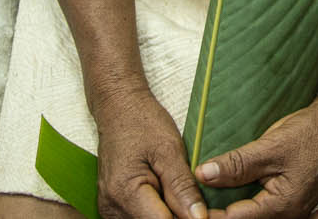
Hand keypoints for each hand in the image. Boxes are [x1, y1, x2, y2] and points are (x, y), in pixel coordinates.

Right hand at [95, 85, 208, 218]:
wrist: (118, 109)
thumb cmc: (143, 122)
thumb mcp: (169, 149)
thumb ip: (182, 186)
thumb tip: (199, 218)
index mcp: (124, 193)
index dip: (189, 218)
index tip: (208, 211)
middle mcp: (112, 208)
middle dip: (180, 217)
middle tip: (202, 204)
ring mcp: (110, 210)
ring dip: (170, 215)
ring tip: (187, 198)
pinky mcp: (113, 208)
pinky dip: (158, 213)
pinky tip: (171, 200)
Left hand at [197, 95, 317, 217]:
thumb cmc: (314, 133)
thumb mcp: (272, 146)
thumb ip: (237, 164)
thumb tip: (202, 174)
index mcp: (280, 208)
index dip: (204, 212)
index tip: (183, 202)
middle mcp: (285, 214)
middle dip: (213, 210)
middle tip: (189, 196)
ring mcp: (288, 206)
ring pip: (248, 212)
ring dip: (226, 203)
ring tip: (202, 189)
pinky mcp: (288, 195)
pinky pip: (257, 202)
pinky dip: (239, 194)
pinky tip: (225, 182)